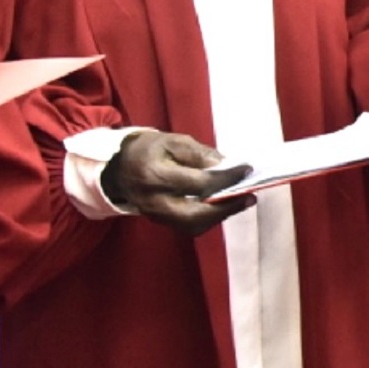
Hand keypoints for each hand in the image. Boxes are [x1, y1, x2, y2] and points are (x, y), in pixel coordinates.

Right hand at [101, 131, 253, 235]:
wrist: (119, 168)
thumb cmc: (150, 150)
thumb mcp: (173, 141)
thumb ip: (200, 154)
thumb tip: (227, 165)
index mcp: (155, 176)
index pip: (198, 183)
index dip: (225, 178)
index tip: (246, 169)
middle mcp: (154, 202)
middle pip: (195, 215)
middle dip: (226, 208)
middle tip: (249, 197)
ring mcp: (156, 216)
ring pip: (193, 225)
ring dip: (220, 215)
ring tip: (242, 201)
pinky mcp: (160, 222)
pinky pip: (188, 226)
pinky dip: (209, 218)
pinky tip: (224, 206)